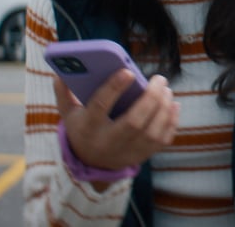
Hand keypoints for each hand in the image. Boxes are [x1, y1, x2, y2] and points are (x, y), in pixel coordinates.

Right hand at [54, 70, 179, 171]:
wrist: (91, 162)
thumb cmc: (83, 128)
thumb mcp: (68, 113)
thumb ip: (64, 92)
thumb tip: (61, 72)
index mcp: (88, 127)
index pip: (100, 106)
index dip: (114, 88)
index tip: (128, 71)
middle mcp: (108, 142)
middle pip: (133, 122)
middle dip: (150, 98)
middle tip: (159, 79)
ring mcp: (127, 152)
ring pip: (152, 132)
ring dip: (163, 108)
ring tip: (166, 89)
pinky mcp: (141, 156)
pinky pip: (162, 140)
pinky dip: (171, 121)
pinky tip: (173, 104)